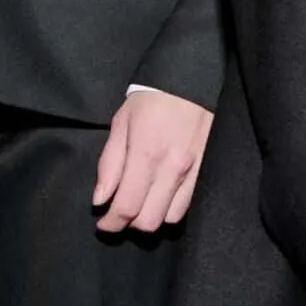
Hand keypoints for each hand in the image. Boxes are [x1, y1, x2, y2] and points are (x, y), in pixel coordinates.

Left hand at [93, 88, 213, 232]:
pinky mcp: (204, 170)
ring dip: (151, 217)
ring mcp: (192, 171)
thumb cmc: (150, 100)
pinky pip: (187, 206)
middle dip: (129, 224)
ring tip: (141, 204)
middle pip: (149, 221)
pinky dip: (170, 209)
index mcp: (146, 154)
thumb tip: (100, 200)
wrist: (190, 81)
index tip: (103, 224)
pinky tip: (160, 198)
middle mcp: (171, 168)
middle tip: (119, 212)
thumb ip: (110, 165)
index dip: (111, 223)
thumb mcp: (120, 124)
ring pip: (169, 219)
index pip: (127, 207)